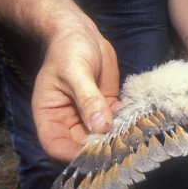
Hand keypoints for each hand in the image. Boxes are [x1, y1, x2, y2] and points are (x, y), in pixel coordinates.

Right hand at [31, 25, 120, 162]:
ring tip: (133, 137)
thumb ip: (88, 99)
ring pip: (101, 138)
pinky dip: (126, 124)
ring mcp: (87, 117)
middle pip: (80, 147)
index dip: (72, 155)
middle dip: (99, 150)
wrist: (81, 33)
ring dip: (116, 139)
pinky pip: (116, 123)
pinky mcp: (106, 109)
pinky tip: (138, 121)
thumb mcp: (76, 72)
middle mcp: (67, 121)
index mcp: (49, 116)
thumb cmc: (68, 50)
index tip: (94, 155)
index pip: (56, 146)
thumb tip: (101, 126)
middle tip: (120, 148)